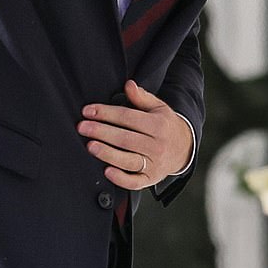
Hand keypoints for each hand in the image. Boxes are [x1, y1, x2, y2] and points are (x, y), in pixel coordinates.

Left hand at [77, 79, 192, 189]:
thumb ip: (142, 97)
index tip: (88, 111)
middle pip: (125, 138)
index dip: (106, 113)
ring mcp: (154, 164)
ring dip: (107, 153)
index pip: (128, 117)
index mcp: (158, 125)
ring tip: (90, 146)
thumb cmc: (165, 125)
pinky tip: (107, 170)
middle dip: (101, 132)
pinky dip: (120, 178)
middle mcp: (156, 145)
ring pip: (128, 160)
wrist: (184, 149)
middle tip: (82, 127)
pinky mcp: (150, 179)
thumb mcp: (159, 108)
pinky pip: (134, 182)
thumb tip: (128, 84)